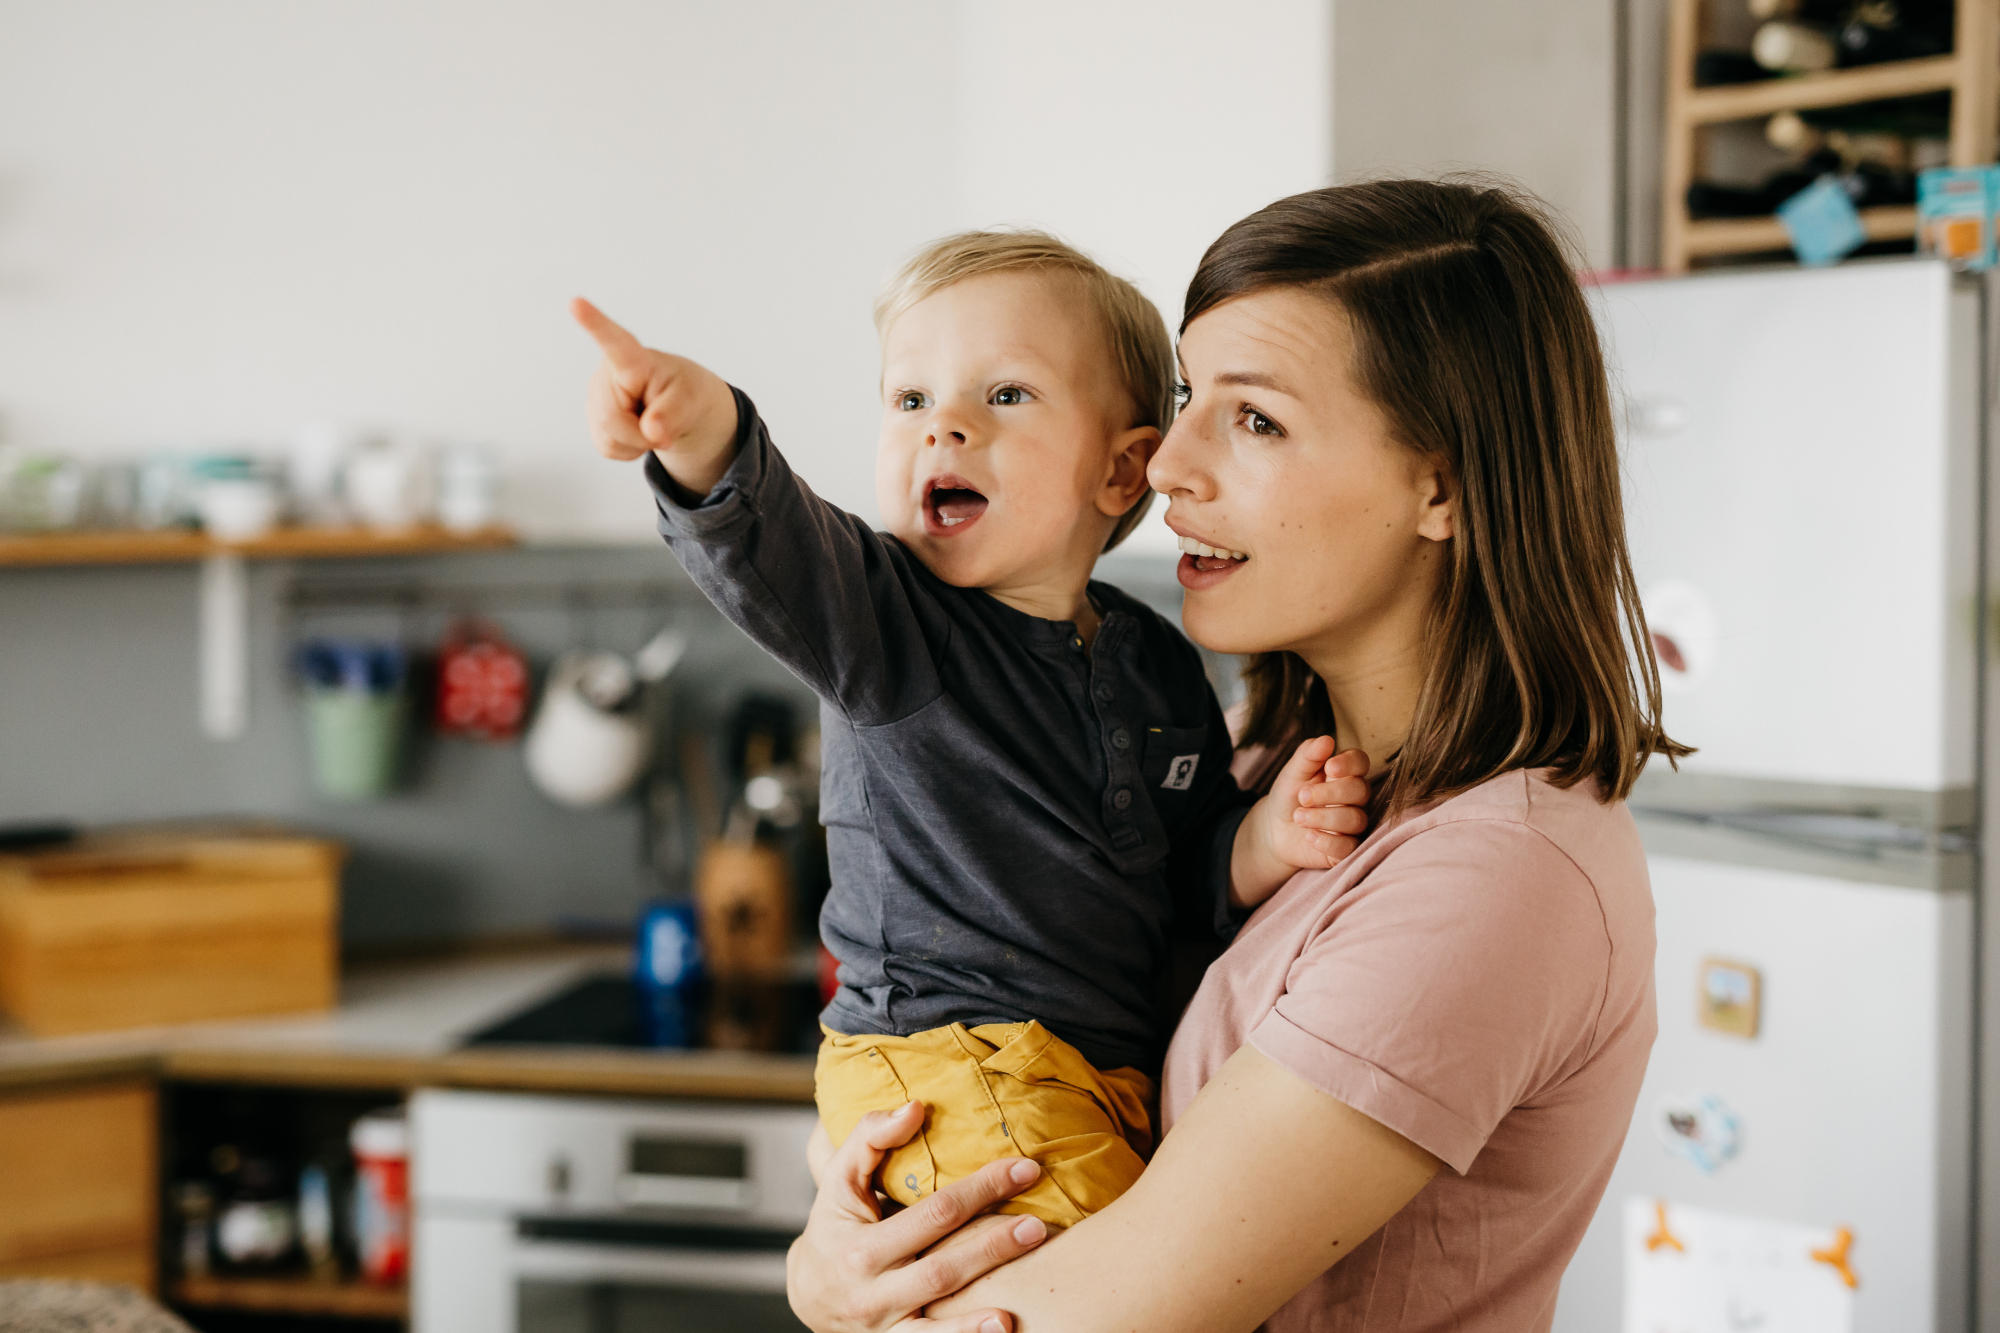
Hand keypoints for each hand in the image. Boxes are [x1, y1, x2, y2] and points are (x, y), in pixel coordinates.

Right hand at [571, 297, 739, 493]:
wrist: (680, 408)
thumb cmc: (685, 393)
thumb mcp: (691, 401)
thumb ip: (672, 414)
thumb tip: (651, 431)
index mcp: (633, 359)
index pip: (613, 342)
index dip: (594, 324)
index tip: (576, 303)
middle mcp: (607, 374)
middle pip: (612, 418)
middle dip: (641, 434)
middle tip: (663, 426)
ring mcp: (597, 398)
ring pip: (609, 437)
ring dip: (637, 442)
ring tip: (650, 421)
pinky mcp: (595, 421)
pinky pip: (608, 448)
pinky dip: (629, 450)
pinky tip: (638, 432)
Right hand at [787, 1100, 1047, 1332]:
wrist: (810, 1291)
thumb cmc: (837, 1223)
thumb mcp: (840, 1179)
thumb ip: (871, 1137)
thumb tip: (916, 1107)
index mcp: (861, 1245)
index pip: (933, 1213)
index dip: (981, 1190)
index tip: (1025, 1169)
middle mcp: (872, 1291)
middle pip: (942, 1267)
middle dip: (994, 1246)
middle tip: (1039, 1227)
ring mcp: (885, 1325)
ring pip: (937, 1317)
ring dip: (979, 1313)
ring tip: (1023, 1295)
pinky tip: (1001, 1329)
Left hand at [1229, 739, 1370, 907]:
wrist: (1273, 829)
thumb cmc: (1288, 795)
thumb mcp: (1293, 772)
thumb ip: (1308, 754)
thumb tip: (1326, 739)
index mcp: (1344, 774)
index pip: (1361, 762)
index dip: (1350, 764)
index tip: (1329, 767)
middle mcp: (1354, 798)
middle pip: (1361, 791)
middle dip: (1330, 793)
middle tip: (1302, 796)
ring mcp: (1352, 824)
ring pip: (1356, 820)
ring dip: (1324, 818)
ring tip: (1299, 817)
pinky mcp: (1346, 848)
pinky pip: (1348, 847)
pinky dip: (1328, 842)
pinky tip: (1309, 836)